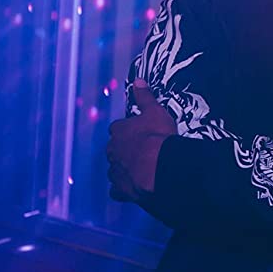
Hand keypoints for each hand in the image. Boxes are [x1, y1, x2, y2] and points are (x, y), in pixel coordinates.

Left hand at [106, 81, 176, 200]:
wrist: (159, 168)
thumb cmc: (158, 138)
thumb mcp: (155, 111)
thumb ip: (145, 97)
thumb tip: (138, 81)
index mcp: (119, 131)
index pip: (118, 128)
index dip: (128, 130)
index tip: (138, 132)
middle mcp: (112, 150)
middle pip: (114, 149)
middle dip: (124, 150)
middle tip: (141, 151)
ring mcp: (115, 170)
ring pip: (114, 168)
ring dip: (123, 168)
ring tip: (138, 169)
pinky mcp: (120, 188)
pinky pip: (117, 190)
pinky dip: (122, 189)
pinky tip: (131, 188)